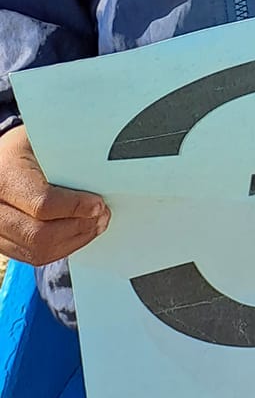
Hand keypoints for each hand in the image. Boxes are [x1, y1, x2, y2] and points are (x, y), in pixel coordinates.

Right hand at [0, 125, 107, 264]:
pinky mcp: (2, 242)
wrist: (2, 161)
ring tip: (94, 225)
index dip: (75, 207)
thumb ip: (66, 154)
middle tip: (101, 216)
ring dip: (72, 241)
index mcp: (6, 176)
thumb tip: (102, 168)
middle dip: (78, 228)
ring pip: (37, 251)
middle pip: (39, 235)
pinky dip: (60, 248)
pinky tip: (77, 233)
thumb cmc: (24, 148)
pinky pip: (32, 256)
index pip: (42, 203)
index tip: (98, 204)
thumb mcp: (41, 141)